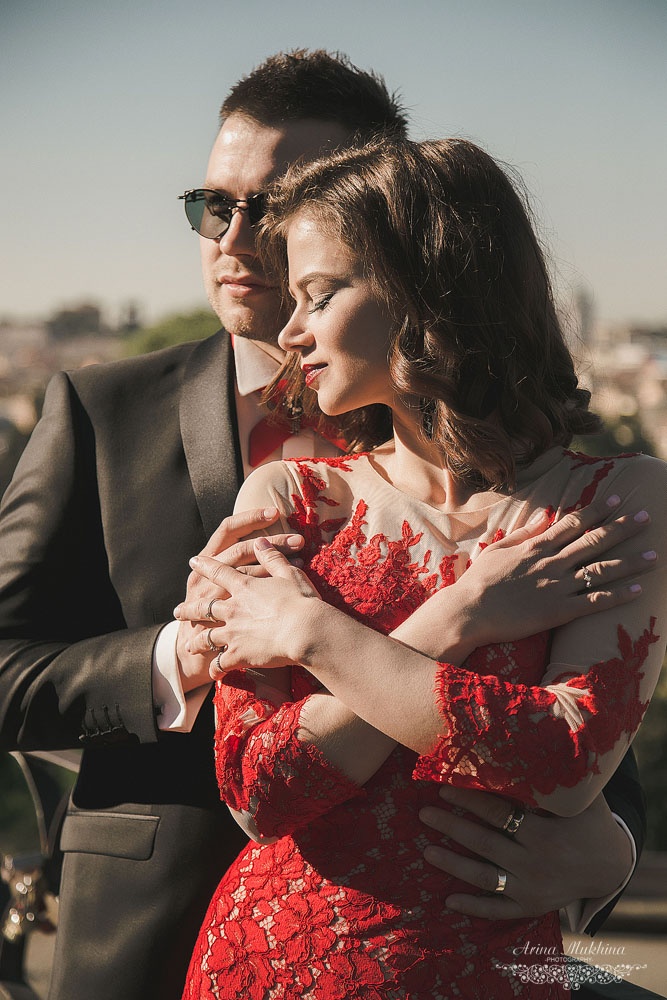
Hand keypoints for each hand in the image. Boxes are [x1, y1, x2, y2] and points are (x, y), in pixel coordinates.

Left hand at [174, 509, 304, 691]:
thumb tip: (259, 541)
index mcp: (245, 587)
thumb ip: (271, 557)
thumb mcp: (289, 574)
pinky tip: (214, 673)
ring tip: (189, 647)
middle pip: (204, 607)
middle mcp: (233, 609)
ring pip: (206, 638)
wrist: (306, 631)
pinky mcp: (239, 655)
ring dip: (197, 642)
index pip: (219, 572)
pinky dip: (216, 669)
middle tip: (177, 612)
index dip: (205, 566)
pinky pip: (220, 663)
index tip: (193, 562)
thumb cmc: (302, 601)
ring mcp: (233, 633)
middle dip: (189, 610)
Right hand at [398, 493, 656, 660]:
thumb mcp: (498, 549)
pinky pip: (595, 602)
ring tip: (653, 555)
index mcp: (537, 546)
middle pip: (594, 541)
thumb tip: (542, 515)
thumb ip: (523, 532)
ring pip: (601, 570)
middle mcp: (552, 562)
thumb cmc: (478, 581)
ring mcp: (558, 586)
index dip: (597, 509)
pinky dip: (618, 595)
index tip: (617, 498)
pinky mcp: (559, 611)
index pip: (573, 523)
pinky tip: (638, 590)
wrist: (470, 611)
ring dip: (629, 562)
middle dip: (622, 528)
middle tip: (645, 517)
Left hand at [419, 785, 632, 920]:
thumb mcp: (581, 798)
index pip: (499, 815)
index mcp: (544, 834)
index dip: (470, 801)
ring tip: (426, 851)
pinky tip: (447, 899)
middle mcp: (535, 864)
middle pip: (484, 844)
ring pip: (485, 878)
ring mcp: (532, 890)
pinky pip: (497, 910)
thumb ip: (557, 775)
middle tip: (423, 814)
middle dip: (452, 827)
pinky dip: (473, 907)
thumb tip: (535, 736)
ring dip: (453, 865)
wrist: (610, 866)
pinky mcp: (530, 908)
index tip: (443, 787)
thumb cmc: (589, 822)